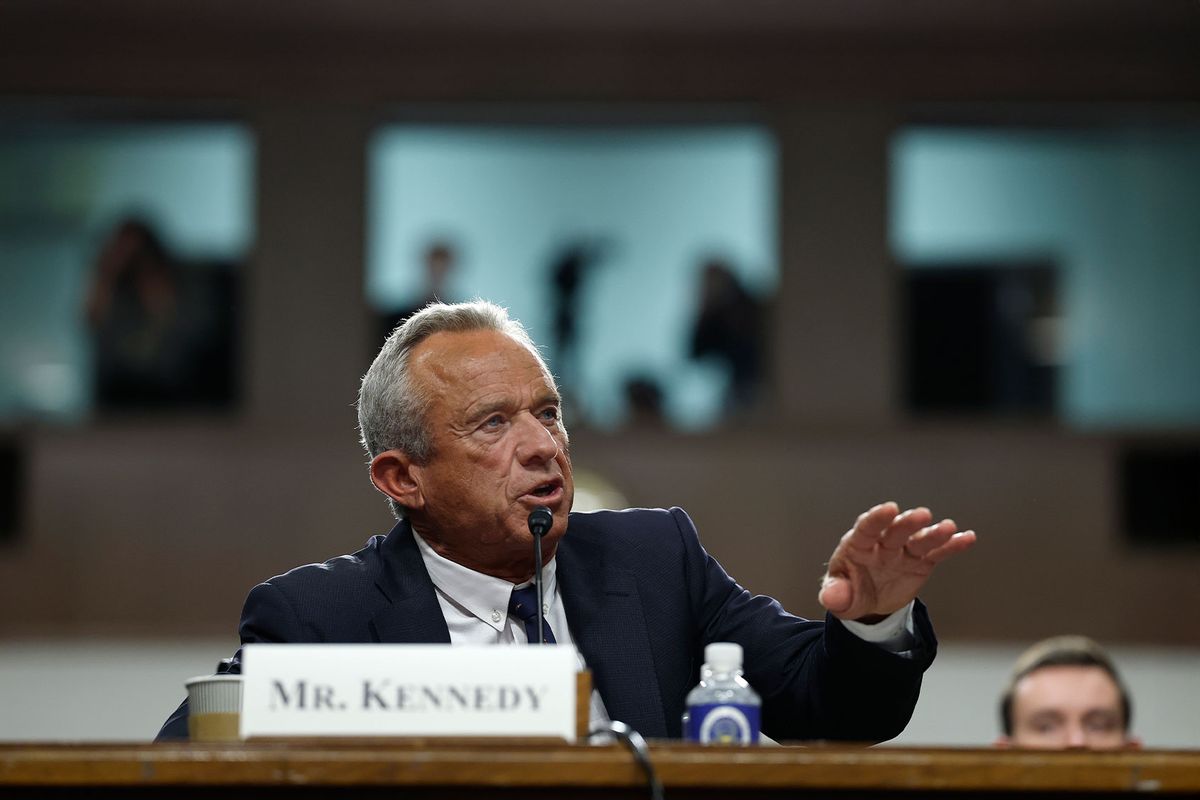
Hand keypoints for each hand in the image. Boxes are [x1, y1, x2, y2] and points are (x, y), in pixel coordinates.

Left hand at [818, 502, 975, 621]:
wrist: (868, 602)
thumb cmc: (849, 591)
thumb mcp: (839, 597)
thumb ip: (835, 594)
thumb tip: (831, 597)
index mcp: (858, 546)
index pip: (866, 528)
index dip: (877, 518)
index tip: (889, 508)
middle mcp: (882, 544)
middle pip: (895, 531)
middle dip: (907, 523)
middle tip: (921, 515)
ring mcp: (903, 551)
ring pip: (919, 540)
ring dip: (933, 533)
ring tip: (948, 528)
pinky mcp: (921, 562)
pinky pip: (937, 553)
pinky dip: (952, 545)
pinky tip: (967, 538)